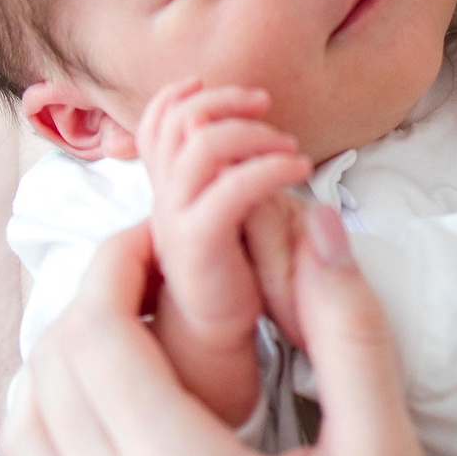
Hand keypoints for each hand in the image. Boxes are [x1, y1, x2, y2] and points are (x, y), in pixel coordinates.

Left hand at [0, 210, 456, 455]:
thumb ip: (347, 330)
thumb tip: (316, 223)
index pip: (95, 329)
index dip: (118, 259)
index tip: (168, 235)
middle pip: (47, 365)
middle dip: (91, 294)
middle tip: (158, 271)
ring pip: (22, 428)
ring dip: (60, 360)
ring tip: (134, 335)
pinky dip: (41, 433)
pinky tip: (98, 413)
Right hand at [137, 80, 310, 422]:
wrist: (221, 362)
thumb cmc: (234, 291)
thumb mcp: (230, 227)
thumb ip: (227, 187)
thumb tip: (246, 134)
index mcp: (166, 192)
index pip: (158, 120)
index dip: (186, 94)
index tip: (238, 93)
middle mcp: (161, 204)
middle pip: (173, 122)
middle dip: (224, 104)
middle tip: (269, 112)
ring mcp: (175, 229)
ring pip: (197, 147)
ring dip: (251, 134)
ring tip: (290, 152)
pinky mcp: (199, 256)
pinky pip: (226, 193)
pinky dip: (267, 170)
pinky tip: (298, 174)